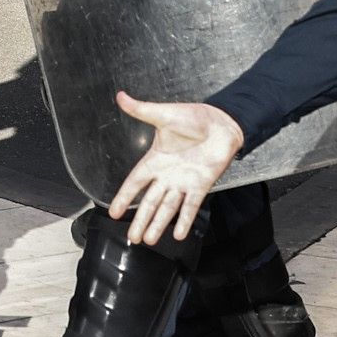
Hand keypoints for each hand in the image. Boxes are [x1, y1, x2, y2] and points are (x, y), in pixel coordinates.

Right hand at [107, 92, 242, 244]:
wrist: (223, 123)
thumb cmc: (194, 117)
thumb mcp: (164, 114)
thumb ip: (142, 110)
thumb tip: (120, 96)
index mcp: (155, 159)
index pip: (135, 182)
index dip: (124, 197)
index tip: (113, 213)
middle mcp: (167, 175)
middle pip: (150, 202)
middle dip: (140, 220)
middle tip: (131, 238)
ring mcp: (184, 182)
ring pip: (167, 208)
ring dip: (158, 224)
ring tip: (148, 241)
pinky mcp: (201, 186)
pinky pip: (191, 207)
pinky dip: (185, 221)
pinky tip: (178, 235)